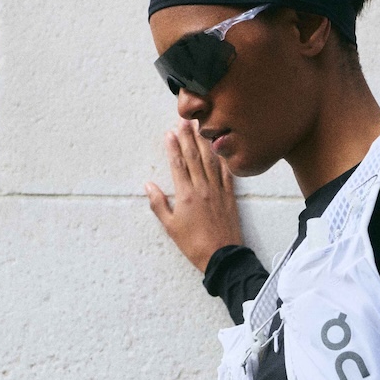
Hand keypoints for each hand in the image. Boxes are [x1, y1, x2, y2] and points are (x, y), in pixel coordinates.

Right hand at [145, 119, 243, 272]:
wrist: (222, 257)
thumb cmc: (193, 245)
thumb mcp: (170, 227)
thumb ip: (158, 204)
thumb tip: (148, 186)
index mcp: (186, 195)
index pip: (178, 165)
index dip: (173, 147)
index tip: (169, 133)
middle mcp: (202, 188)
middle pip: (194, 157)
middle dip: (188, 138)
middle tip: (184, 121)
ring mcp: (218, 191)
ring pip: (211, 161)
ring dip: (204, 143)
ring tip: (200, 128)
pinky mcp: (230, 197)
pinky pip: (227, 173)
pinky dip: (223, 159)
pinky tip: (220, 148)